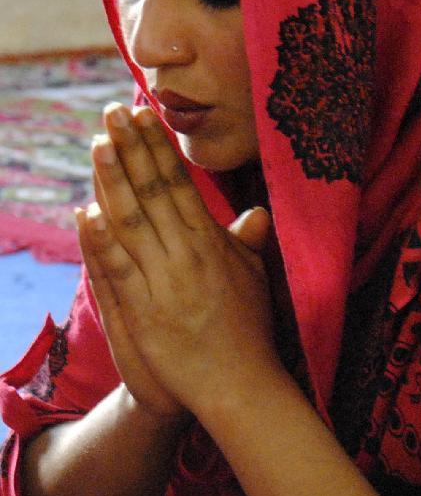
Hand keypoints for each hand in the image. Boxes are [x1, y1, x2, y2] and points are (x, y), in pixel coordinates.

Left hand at [83, 103, 278, 419]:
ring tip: (99, 144)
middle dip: (133, 149)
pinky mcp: (146, 311)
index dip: (159, 148)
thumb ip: (249, 240)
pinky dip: (101, 240)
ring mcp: (166, 281)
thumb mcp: (255, 276)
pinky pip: (120, 269)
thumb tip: (258, 210)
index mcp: (211, 241)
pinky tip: (86, 211)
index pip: (180, 183)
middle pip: (155, 190)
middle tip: (114, 111)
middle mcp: (188, 253)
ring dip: (114, 180)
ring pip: (134, 221)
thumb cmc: (249, 328)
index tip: (144, 116)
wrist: (239, 384)